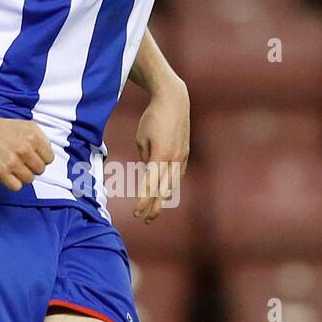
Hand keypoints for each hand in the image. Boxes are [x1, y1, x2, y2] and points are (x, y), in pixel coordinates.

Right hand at [0, 109, 53, 191]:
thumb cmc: (0, 128)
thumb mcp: (26, 126)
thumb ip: (40, 139)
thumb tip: (46, 154)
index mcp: (34, 137)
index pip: (49, 158)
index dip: (41, 159)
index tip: (33, 157)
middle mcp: (25, 149)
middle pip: (40, 170)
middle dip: (32, 167)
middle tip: (21, 162)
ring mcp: (14, 161)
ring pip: (29, 180)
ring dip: (22, 176)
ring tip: (14, 168)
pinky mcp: (2, 172)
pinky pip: (17, 187)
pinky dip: (13, 183)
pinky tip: (8, 174)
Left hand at [134, 79, 189, 222]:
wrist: (174, 101)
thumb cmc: (153, 118)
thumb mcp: (142, 138)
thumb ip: (145, 158)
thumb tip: (149, 172)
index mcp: (160, 156)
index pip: (150, 185)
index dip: (143, 201)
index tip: (137, 213)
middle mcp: (174, 159)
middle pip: (164, 190)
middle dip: (155, 207)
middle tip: (146, 220)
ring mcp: (182, 157)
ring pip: (173, 184)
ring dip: (163, 198)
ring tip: (155, 210)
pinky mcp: (185, 153)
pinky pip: (177, 174)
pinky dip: (170, 185)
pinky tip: (165, 193)